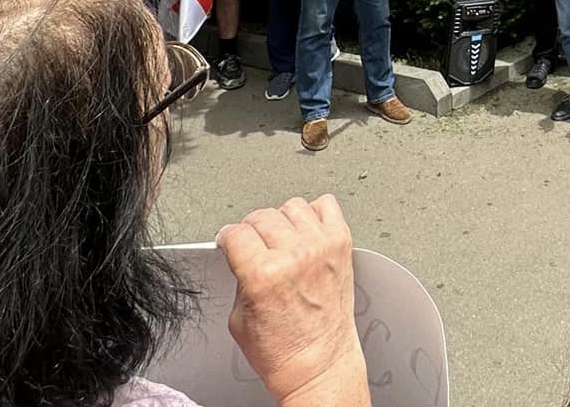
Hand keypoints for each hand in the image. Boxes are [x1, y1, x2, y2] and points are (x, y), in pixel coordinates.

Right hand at [218, 196, 365, 406]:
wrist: (319, 364)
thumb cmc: (283, 351)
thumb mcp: (238, 318)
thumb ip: (239, 276)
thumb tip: (240, 252)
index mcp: (264, 274)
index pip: (236, 232)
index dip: (228, 238)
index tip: (229, 242)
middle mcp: (295, 255)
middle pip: (261, 216)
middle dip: (251, 231)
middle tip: (253, 246)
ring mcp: (321, 247)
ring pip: (292, 207)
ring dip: (281, 221)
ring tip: (280, 240)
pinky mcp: (342, 245)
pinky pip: (327, 206)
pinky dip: (314, 214)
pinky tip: (306, 231)